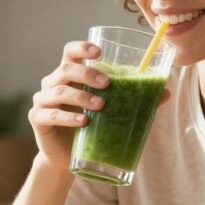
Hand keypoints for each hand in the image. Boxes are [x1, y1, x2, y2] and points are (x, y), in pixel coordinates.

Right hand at [29, 41, 170, 170]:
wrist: (68, 156)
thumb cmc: (90, 126)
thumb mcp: (111, 110)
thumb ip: (134, 98)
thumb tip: (166, 92)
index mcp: (69, 74)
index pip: (69, 52)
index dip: (82, 48)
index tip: (99, 52)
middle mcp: (53, 83)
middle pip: (65, 68)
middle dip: (87, 73)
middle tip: (107, 83)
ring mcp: (43, 100)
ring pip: (59, 90)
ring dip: (81, 96)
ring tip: (101, 106)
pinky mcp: (38, 119)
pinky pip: (50, 114)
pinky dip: (67, 117)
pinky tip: (83, 122)